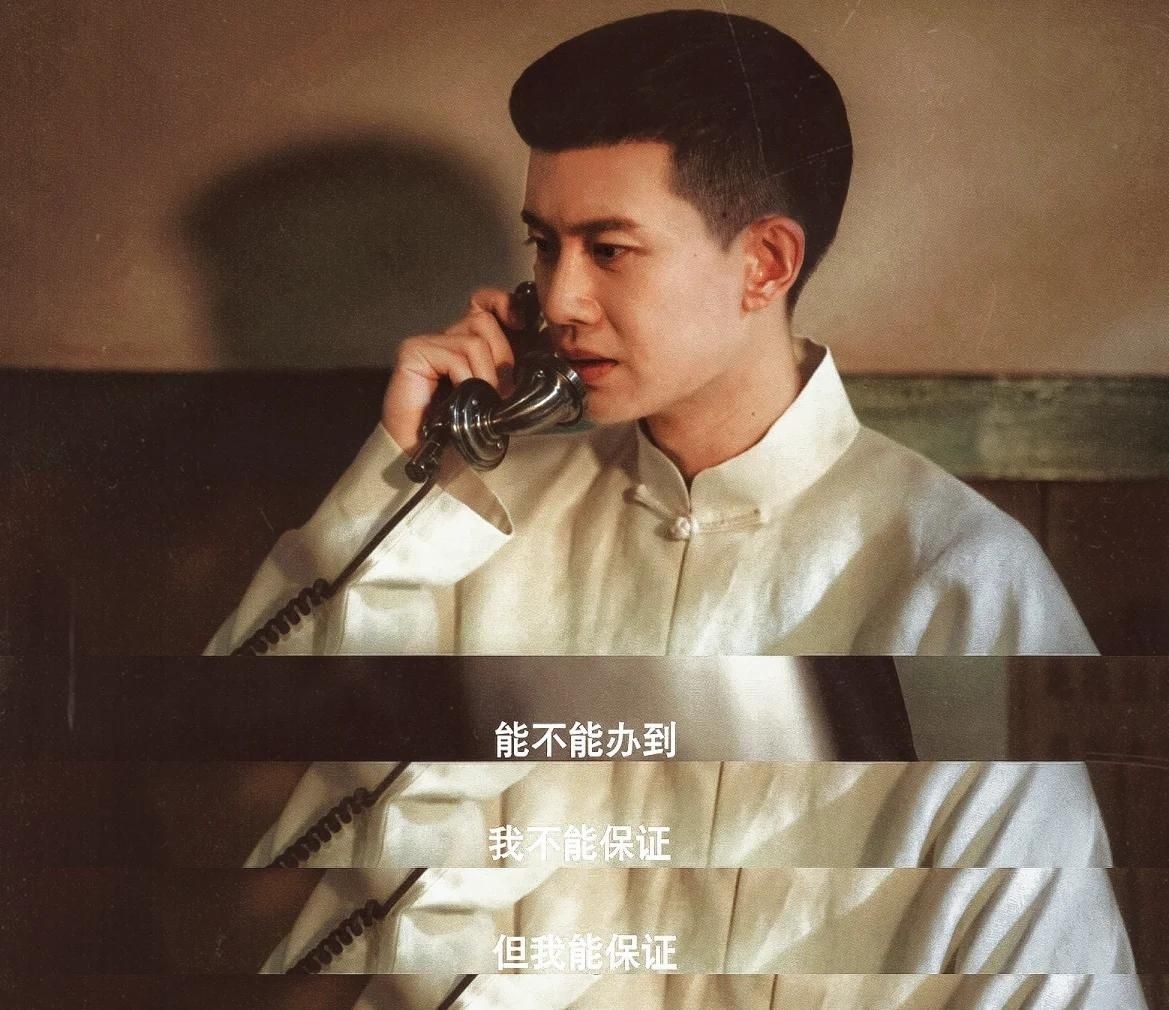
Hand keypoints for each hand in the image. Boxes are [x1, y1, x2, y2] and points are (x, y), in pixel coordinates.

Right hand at [382, 287, 524, 454]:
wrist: (431, 461)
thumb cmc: (464, 433)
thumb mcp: (500, 395)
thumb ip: (514, 368)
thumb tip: (543, 345)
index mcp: (467, 344)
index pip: (485, 303)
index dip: (504, 304)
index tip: (522, 323)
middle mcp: (446, 338)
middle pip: (485, 320)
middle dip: (503, 358)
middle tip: (502, 392)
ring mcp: (428, 343)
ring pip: (474, 338)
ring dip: (486, 374)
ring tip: (483, 401)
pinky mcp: (413, 352)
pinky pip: (456, 354)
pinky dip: (466, 378)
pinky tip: (461, 397)